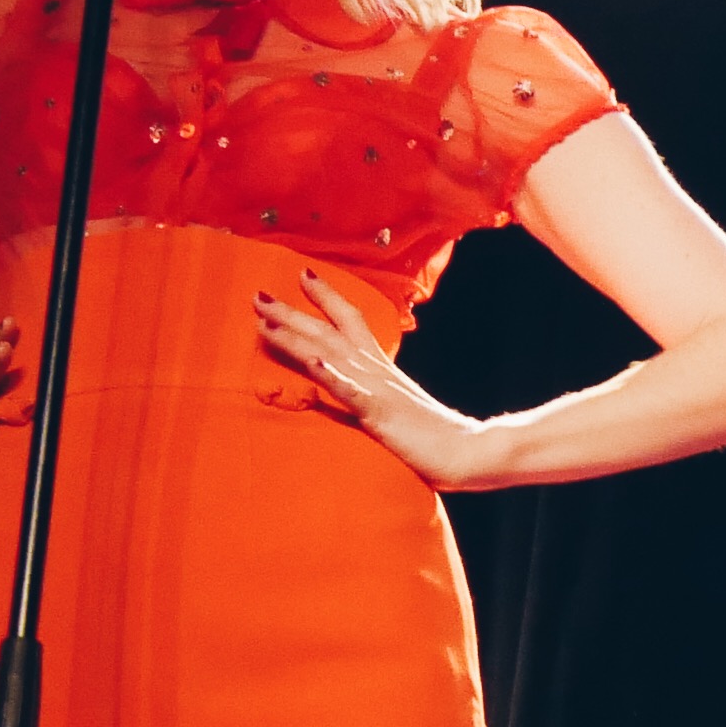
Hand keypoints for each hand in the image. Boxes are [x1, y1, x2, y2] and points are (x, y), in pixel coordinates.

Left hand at [257, 273, 496, 487]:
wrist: (467, 452)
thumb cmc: (433, 435)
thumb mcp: (395, 408)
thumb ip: (371, 395)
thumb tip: (352, 389)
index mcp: (381, 366)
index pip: (351, 321)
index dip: (326, 297)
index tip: (303, 274)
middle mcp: (376, 369)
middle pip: (328, 331)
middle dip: (291, 312)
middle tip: (258, 295)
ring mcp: (377, 389)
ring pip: (330, 353)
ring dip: (296, 335)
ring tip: (265, 321)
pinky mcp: (380, 414)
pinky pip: (351, 392)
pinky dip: (330, 374)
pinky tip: (312, 360)